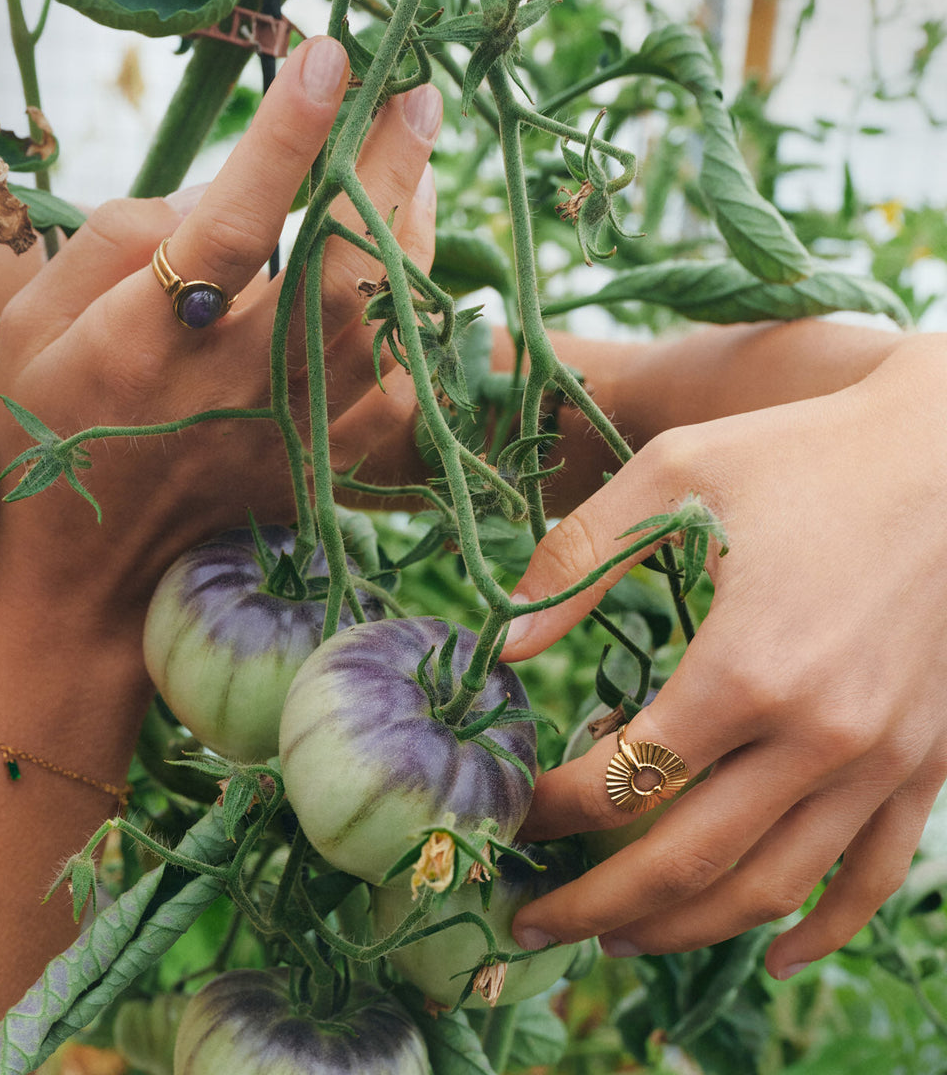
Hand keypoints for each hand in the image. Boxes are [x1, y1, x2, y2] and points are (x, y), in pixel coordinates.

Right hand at [0, 35, 439, 618]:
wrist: (96, 571)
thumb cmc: (52, 434)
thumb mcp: (35, 326)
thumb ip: (116, 242)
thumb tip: (219, 191)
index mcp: (144, 347)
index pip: (227, 228)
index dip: (284, 140)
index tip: (327, 58)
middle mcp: (229, 392)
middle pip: (337, 276)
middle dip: (388, 172)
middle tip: (416, 97)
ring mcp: (287, 438)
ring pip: (383, 333)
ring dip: (415, 242)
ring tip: (420, 172)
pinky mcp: (320, 471)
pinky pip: (396, 397)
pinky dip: (417, 333)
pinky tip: (411, 282)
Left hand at [501, 338, 946, 978]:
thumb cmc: (803, 453)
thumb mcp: (672, 474)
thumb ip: (576, 561)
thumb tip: (502, 648)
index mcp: (744, 667)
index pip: (620, 780)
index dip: (549, 810)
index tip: (508, 812)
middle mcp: (817, 735)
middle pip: (685, 860)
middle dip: (593, 902)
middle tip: (532, 922)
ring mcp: (881, 761)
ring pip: (771, 889)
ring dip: (684, 928)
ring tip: (616, 937)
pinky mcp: (925, 762)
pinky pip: (874, 878)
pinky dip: (820, 931)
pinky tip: (773, 954)